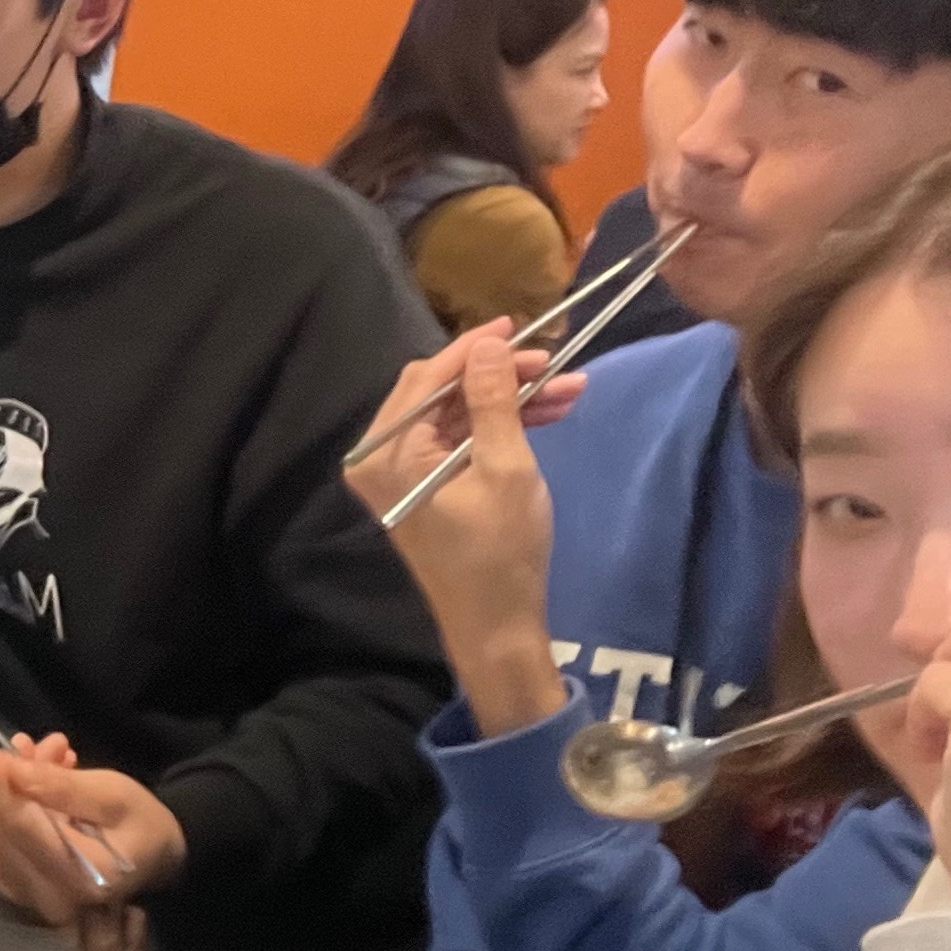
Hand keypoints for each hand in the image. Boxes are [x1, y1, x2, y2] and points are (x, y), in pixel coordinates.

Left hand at [0, 732, 187, 950]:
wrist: (155, 857)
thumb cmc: (141, 823)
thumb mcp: (114, 795)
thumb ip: (60, 786)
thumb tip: (8, 768)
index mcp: (79, 876)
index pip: (19, 825)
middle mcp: (48, 896)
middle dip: (0, 779)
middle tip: (24, 744)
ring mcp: (29, 897)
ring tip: (29, 756)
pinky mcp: (17, 890)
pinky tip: (17, 780)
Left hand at [342, 324, 585, 732]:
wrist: (496, 625)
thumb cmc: (500, 551)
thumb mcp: (505, 468)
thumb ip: (493, 401)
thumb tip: (490, 344)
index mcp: (386, 453)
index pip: (428, 380)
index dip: (474, 348)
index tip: (518, 325)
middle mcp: (380, 458)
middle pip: (441, 393)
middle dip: (500, 374)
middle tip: (553, 361)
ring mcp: (401, 473)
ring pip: (457, 415)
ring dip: (510, 399)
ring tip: (570, 387)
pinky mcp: (424, 486)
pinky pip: (460, 439)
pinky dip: (500, 425)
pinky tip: (550, 411)